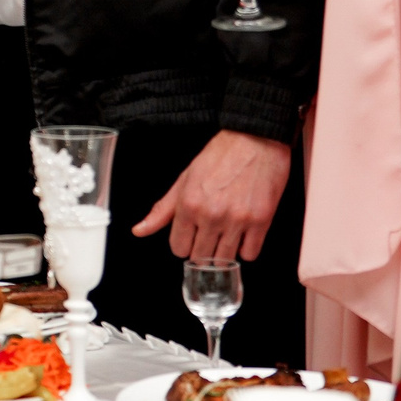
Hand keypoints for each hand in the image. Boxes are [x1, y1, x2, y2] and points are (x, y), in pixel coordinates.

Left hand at [130, 130, 291, 261]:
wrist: (255, 140)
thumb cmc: (220, 156)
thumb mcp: (184, 179)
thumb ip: (162, 210)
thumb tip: (139, 230)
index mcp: (188, 204)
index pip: (178, 248)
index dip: (183, 245)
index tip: (190, 237)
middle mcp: (211, 215)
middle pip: (201, 257)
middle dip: (202, 250)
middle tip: (209, 235)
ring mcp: (237, 220)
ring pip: (225, 260)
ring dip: (224, 253)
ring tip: (225, 235)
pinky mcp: (261, 221)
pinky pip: (250, 253)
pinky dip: (246, 249)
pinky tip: (243, 235)